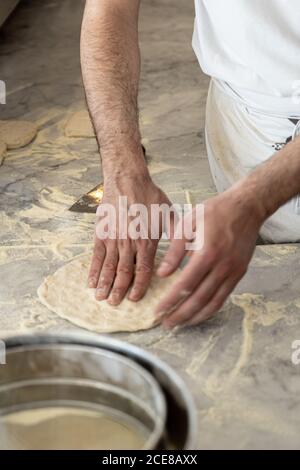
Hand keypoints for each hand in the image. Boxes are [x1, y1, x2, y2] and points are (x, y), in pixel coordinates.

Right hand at [88, 173, 171, 304]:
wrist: (127, 179)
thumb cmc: (149, 196)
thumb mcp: (169, 214)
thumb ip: (176, 235)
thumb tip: (186, 251)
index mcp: (146, 241)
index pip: (143, 270)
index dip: (139, 287)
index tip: (135, 299)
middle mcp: (128, 243)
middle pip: (123, 273)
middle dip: (119, 290)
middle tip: (115, 305)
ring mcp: (112, 238)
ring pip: (108, 267)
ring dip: (104, 284)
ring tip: (101, 298)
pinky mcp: (101, 232)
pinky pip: (96, 256)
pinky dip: (93, 270)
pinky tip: (91, 281)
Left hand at [155, 187, 264, 326]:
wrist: (247, 207)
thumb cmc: (215, 211)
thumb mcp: (189, 223)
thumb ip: (175, 250)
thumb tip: (162, 273)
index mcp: (207, 253)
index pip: (185, 285)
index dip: (170, 301)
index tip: (158, 310)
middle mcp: (222, 266)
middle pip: (199, 299)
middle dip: (181, 315)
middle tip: (166, 324)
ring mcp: (233, 272)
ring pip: (213, 303)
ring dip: (195, 316)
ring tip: (180, 324)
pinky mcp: (239, 273)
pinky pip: (224, 297)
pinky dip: (210, 309)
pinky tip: (198, 313)